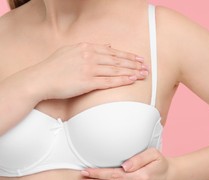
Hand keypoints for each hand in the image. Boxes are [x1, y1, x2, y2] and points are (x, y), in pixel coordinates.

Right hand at [26, 42, 148, 100]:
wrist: (39, 79)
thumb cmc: (53, 67)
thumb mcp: (70, 51)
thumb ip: (88, 48)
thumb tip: (107, 46)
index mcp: (85, 48)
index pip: (112, 51)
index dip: (127, 55)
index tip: (138, 58)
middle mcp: (89, 56)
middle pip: (117, 60)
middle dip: (134, 63)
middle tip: (146, 66)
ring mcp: (89, 69)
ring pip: (116, 70)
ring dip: (132, 72)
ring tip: (143, 74)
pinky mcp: (87, 82)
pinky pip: (109, 81)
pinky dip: (122, 80)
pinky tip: (131, 80)